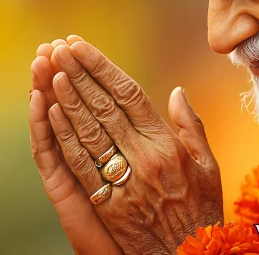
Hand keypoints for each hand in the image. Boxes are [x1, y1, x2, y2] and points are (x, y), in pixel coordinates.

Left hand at [46, 36, 222, 253]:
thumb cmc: (202, 212)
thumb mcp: (209, 167)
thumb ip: (191, 127)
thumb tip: (176, 91)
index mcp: (168, 144)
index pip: (129, 94)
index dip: (102, 67)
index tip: (81, 46)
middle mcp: (145, 158)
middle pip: (104, 106)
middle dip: (78, 73)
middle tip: (59, 48)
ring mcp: (124, 181)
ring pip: (88, 130)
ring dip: (66, 97)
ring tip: (50, 68)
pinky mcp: (107, 204)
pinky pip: (80, 164)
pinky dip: (63, 135)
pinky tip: (50, 111)